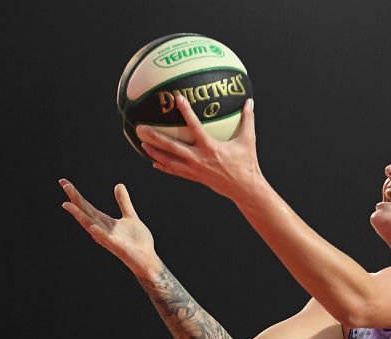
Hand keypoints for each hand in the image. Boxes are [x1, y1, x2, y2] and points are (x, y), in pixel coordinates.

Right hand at [60, 180, 158, 276]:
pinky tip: (92, 226)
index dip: (75, 195)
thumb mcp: (130, 217)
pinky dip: (98, 232)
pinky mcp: (117, 246)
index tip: (64, 182)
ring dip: (79, 215)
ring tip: (67, 204)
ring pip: (90, 225)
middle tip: (64, 184)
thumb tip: (118, 185)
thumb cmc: (137, 241)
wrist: (148, 258)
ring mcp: (108, 238)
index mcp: (104, 222)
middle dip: (74, 199)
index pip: (86, 206)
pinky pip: (106, 239)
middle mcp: (102, 229)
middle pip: (85, 212)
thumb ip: (124, 202)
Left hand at [136, 96, 262, 200]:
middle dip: (155, 137)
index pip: (195, 126)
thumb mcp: (248, 141)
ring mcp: (195, 169)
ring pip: (169, 161)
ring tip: (142, 143)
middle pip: (172, 147)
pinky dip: (164, 166)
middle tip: (140, 128)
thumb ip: (248, 120)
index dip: (186, 111)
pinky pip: (176, 171)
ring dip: (154, 152)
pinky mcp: (195, 177)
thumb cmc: (247, 164)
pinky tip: (154, 162)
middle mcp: (199, 158)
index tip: (177, 99)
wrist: (245, 189)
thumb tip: (249, 101)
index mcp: (211, 147)